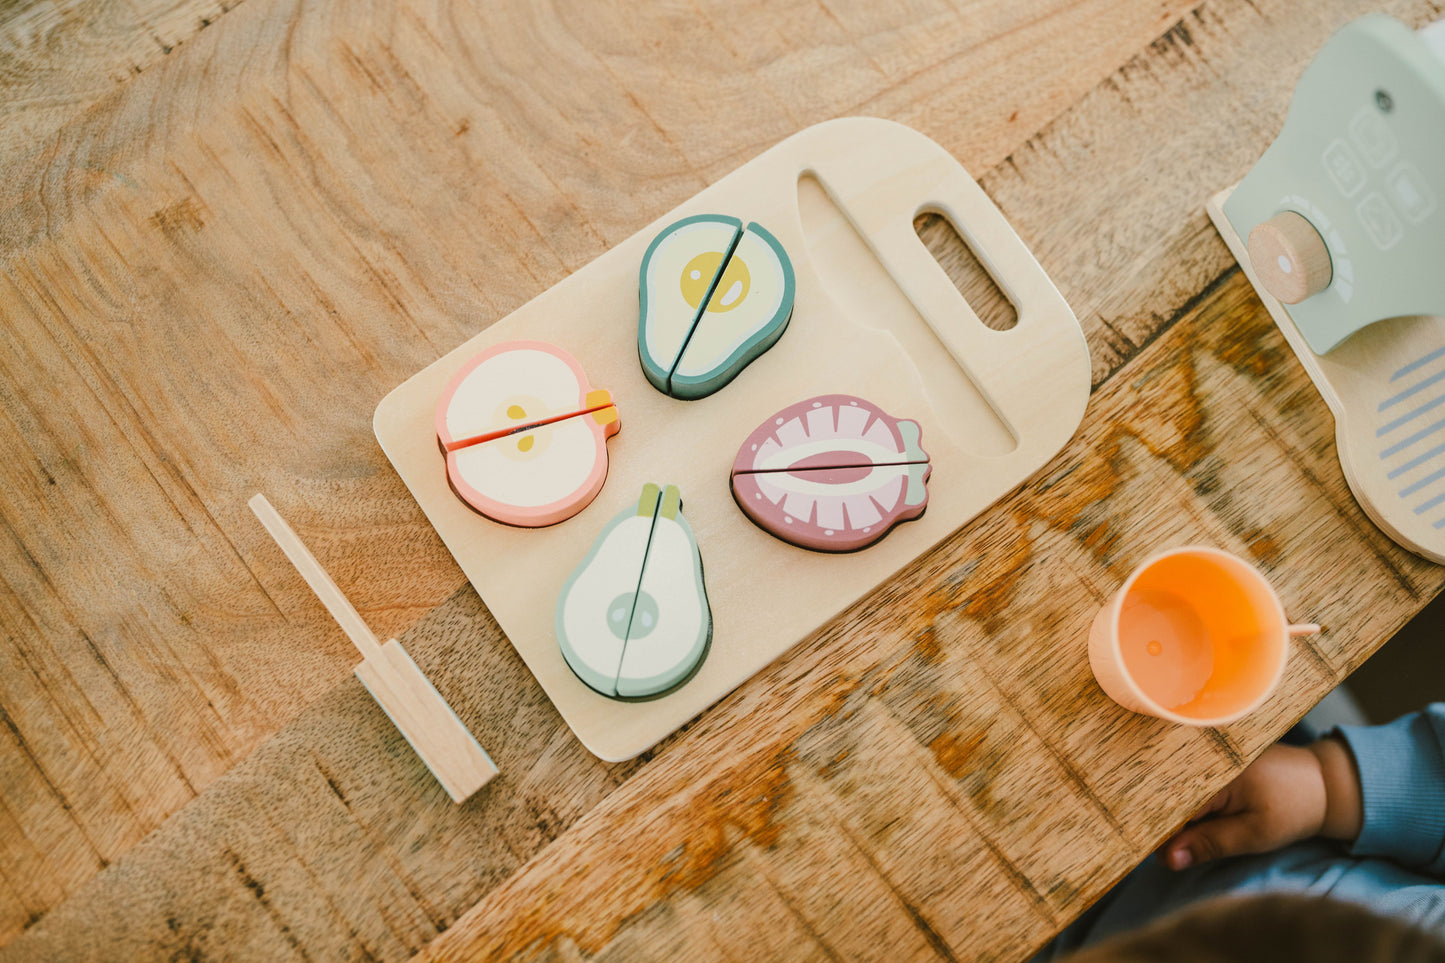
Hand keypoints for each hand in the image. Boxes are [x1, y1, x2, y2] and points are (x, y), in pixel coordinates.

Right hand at [1163, 738, 1362, 870]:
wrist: (1321, 782)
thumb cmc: (1293, 809)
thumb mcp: (1254, 835)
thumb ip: (1210, 843)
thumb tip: (1168, 858)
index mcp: (1213, 772)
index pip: (1171, 805)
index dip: (1162, 833)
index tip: (1161, 858)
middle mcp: (1203, 755)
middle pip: (1167, 794)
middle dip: (1167, 826)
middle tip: (1176, 854)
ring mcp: (1205, 752)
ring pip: (1174, 787)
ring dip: (1176, 813)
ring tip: (1192, 832)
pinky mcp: (1208, 755)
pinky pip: (1185, 779)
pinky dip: (1185, 800)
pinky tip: (1193, 817)